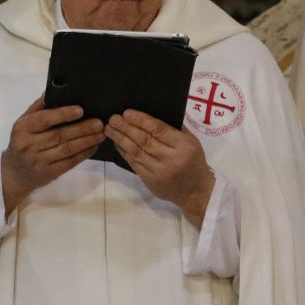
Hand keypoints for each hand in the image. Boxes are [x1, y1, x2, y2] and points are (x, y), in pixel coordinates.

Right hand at [1, 97, 106, 212]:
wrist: (14, 172)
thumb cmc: (22, 142)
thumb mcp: (23, 123)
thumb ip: (38, 108)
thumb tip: (54, 90)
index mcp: (23, 129)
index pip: (44, 120)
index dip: (62, 115)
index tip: (80, 110)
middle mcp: (28, 145)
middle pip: (59, 135)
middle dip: (82, 129)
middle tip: (99, 123)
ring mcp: (38, 161)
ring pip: (67, 149)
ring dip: (87, 141)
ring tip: (101, 134)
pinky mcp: (48, 173)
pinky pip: (70, 162)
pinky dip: (84, 154)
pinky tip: (93, 146)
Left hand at [105, 110, 214, 226]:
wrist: (195, 191)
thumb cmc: (193, 161)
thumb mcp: (192, 142)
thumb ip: (175, 129)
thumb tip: (152, 115)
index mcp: (183, 145)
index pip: (159, 130)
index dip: (141, 121)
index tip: (127, 113)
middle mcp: (170, 158)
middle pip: (144, 140)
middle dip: (126, 128)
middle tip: (113, 119)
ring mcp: (158, 171)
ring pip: (135, 152)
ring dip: (120, 139)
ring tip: (109, 129)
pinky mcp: (149, 180)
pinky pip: (133, 163)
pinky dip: (123, 152)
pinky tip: (116, 143)